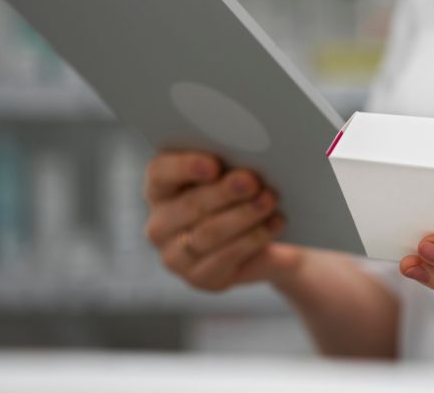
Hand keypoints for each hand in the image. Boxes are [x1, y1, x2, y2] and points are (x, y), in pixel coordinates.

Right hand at [143, 152, 303, 290]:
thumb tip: (245, 155)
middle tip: (252, 181)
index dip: (184, 167)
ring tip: (269, 200)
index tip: (213, 165)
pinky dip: (254, 238)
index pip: (159, 173)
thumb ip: (229, 164)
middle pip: (189, 205)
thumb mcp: (232, 175)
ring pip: (209, 233)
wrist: (263, 239)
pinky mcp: (199, 278)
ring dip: (243, 215)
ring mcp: (175, 256)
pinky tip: (274, 223)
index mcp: (159, 189)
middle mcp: (159, 224)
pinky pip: (225, 258)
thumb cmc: (240, 195)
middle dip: (224, 192)